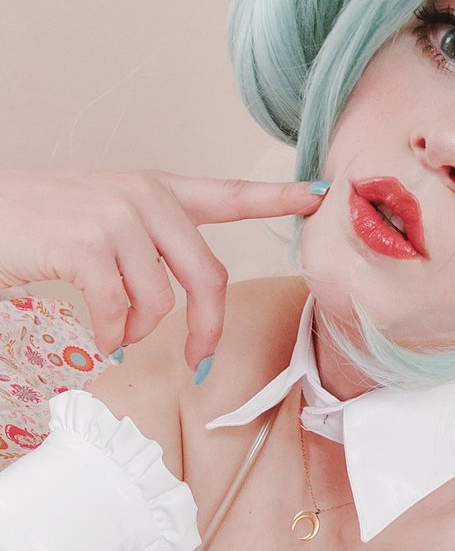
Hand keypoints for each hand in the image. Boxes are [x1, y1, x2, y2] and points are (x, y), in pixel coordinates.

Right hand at [0, 168, 325, 368]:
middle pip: (207, 276)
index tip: (319, 195)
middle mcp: (144, 196)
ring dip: (138, 332)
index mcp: (155, 191)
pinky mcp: (87, 243)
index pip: (227, 193)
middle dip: (205, 329)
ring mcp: (116, 216)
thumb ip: (152, 249)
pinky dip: (110, 336)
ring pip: (160, 302)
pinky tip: (98, 335)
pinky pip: (121, 312)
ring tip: (114, 331)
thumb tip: (187, 305)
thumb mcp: (104, 223)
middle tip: (196, 360)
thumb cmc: (38, 226)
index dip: (276, 198)